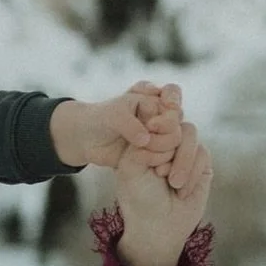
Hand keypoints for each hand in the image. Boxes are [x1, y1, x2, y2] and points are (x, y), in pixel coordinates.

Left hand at [51, 82, 183, 174]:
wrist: (88, 138)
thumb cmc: (100, 119)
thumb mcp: (113, 116)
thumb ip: (130, 125)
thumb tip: (146, 140)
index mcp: (152, 97)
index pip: (172, 96)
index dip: (169, 107)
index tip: (152, 122)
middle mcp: (161, 114)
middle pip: (177, 122)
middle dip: (164, 135)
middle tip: (145, 143)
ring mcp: (160, 134)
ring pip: (175, 141)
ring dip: (163, 150)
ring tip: (144, 154)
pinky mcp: (155, 152)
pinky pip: (167, 158)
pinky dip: (161, 163)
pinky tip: (154, 169)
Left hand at [114, 125, 213, 265]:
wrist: (158, 227)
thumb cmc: (139, 199)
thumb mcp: (130, 168)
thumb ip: (143, 142)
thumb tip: (164, 125)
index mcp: (143, 140)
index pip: (154, 114)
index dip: (157, 118)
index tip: (152, 126)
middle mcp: (164, 142)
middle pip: (174, 121)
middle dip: (167, 144)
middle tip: (158, 170)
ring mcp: (183, 151)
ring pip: (190, 134)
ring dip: (181, 160)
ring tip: (171, 183)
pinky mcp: (201, 163)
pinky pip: (202, 153)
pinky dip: (192, 172)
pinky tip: (181, 191)